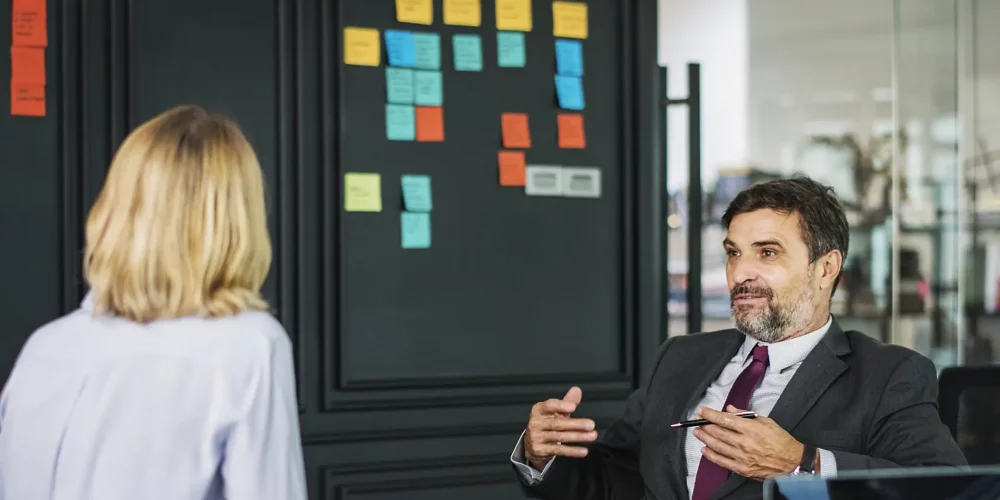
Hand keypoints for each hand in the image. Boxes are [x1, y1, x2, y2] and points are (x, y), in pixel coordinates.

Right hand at [523, 386, 597, 470]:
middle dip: (576, 424)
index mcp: (538, 410)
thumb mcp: (555, 412)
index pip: (548, 406)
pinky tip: (583, 450)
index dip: (560, 406)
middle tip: (591, 425)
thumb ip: (567, 402)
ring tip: (592, 436)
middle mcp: (535, 423)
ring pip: (560, 437)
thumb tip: (577, 390)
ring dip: (578, 437)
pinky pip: (558, 450)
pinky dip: (572, 451)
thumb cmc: (546, 425)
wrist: (531, 444)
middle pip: (557, 423)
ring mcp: (536, 437)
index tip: (573, 407)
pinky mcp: (539, 450)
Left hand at [693, 405, 807, 480]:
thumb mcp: (767, 422)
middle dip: (705, 425)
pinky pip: (722, 461)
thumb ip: (746, 415)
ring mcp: (742, 457)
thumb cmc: (782, 441)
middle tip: (697, 421)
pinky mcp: (742, 469)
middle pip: (718, 432)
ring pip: (717, 446)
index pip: (725, 419)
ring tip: (697, 433)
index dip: (710, 414)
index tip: (702, 411)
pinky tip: (705, 449)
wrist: (793, 463)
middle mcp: (744, 443)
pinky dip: (711, 455)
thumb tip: (730, 409)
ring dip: (705, 438)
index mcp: (751, 429)